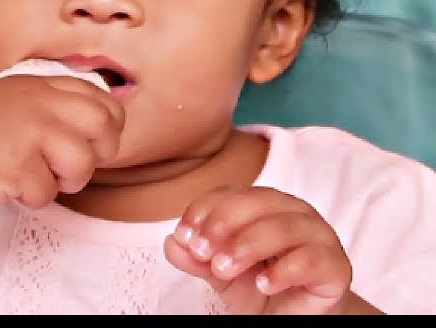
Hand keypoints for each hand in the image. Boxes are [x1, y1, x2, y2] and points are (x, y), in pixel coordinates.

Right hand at [0, 72, 123, 213]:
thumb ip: (50, 106)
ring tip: (34, 176)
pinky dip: (30, 197)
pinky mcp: (16, 163)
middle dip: (96, 154)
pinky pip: (47, 193)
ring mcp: (28, 130)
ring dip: (63, 181)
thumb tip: (101, 127)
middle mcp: (37, 101)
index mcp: (38, 83)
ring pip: (82, 163)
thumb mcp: (11, 103)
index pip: (102, 99)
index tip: (87, 143)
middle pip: (104, 125)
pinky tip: (7, 184)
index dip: (105, 127)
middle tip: (67, 166)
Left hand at [164, 186, 353, 313]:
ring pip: (284, 227)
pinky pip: (313, 259)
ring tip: (224, 269)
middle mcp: (292, 211)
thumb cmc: (257, 284)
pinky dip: (284, 271)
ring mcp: (319, 236)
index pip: (230, 194)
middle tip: (203, 254)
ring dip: (248, 246)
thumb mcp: (218, 271)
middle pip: (257, 202)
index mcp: (262, 204)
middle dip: (223, 225)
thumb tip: (174, 243)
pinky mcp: (336, 266)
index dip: (203, 211)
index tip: (185, 237)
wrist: (293, 316)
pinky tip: (264, 284)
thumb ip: (196, 257)